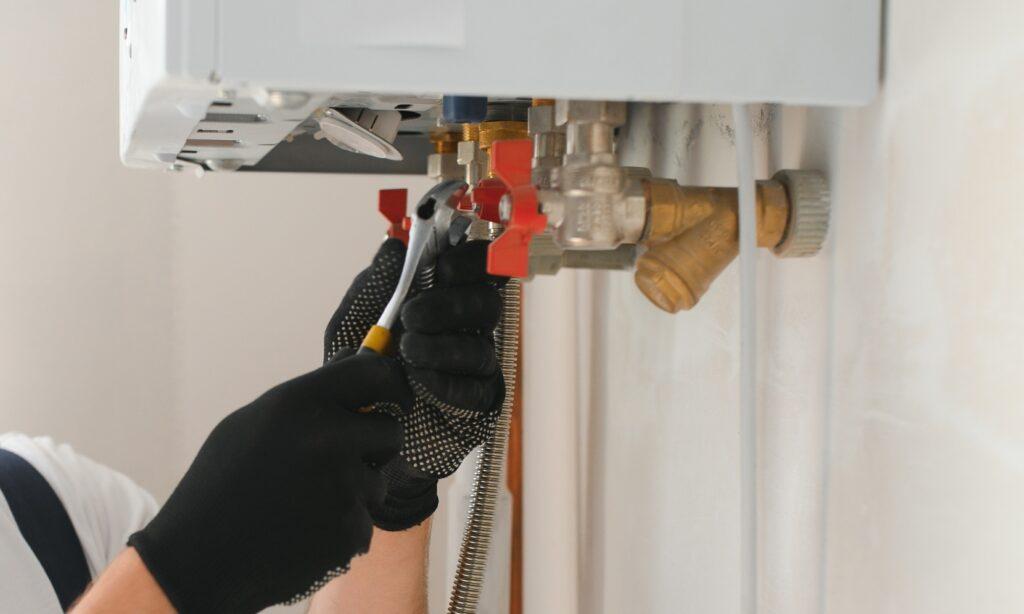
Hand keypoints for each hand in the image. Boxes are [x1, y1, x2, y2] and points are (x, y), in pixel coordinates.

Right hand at [127, 354, 411, 612]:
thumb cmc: (223, 483)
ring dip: (355, 491)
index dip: (390, 383)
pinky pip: (363, 521)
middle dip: (375, 443)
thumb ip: (310, 398)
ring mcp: (343, 486)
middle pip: (391, 430)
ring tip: (305, 501)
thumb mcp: (254, 422)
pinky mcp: (350, 531)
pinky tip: (303, 531)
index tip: (393, 394)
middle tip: (346, 457)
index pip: (374, 373)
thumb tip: (353, 364)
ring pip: (378, 482)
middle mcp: (329, 438)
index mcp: (302, 402)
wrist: (197, 558)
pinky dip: (341, 528)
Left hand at [325, 239, 504, 529]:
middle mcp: (465, 328)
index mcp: (441, 298)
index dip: (468, 260)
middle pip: (487, 301)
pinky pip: (479, 387)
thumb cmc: (357, 374)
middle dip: (450, 304)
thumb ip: (372, 285)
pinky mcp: (479, 403)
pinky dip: (449, 381)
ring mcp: (476, 366)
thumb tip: (393, 246)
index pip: (474, 267)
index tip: (441, 267)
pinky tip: (422, 381)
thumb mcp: (352, 324)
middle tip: (412, 316)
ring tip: (407, 353)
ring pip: (481, 344)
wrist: (355, 435)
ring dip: (443, 345)